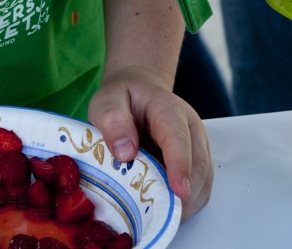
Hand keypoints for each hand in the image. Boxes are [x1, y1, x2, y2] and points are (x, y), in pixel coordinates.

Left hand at [88, 65, 212, 219]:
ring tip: (158, 216)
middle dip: (184, 195)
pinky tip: (164, 209)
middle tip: (160, 216)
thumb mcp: (107, 100)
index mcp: (168, 109)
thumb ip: (112, 119)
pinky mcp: (197, 163)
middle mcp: (190, 128)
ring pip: (203, 181)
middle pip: (198, 164)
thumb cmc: (122, 99)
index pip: (178, 137)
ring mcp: (197, 146)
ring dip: (186, 203)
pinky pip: (200, 188)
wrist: (138, 93)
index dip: (180, 165)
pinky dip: (187, 204)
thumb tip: (125, 152)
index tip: (178, 190)